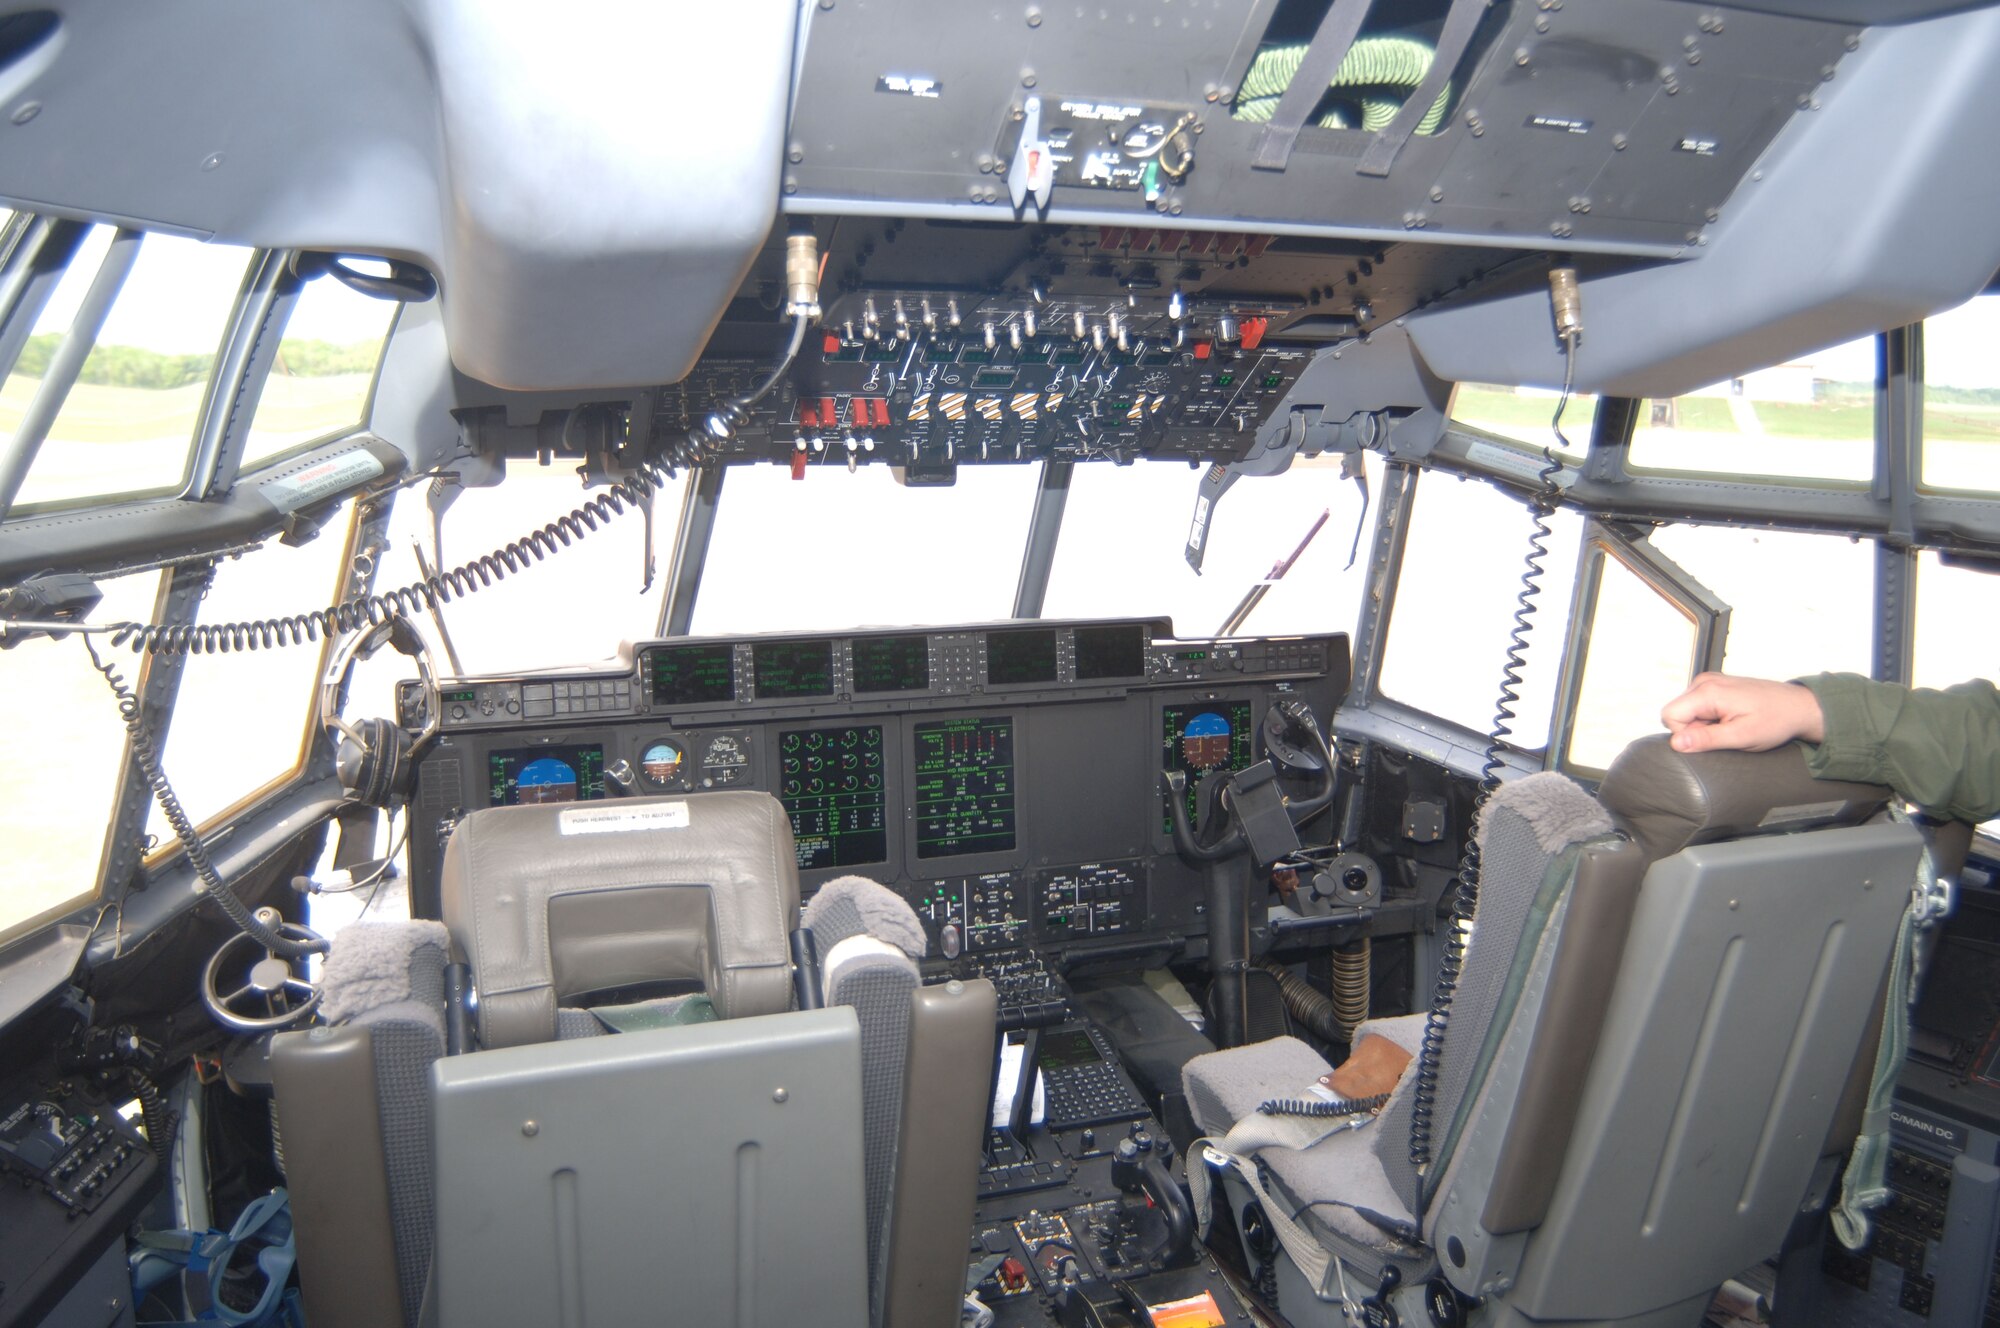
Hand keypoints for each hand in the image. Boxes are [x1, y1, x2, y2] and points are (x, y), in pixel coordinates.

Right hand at [1660, 673, 1825, 752]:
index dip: (1686, 735)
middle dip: (1695, 729)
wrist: (1798, 706)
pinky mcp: (1715, 685)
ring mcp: (1709, 681)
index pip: (1669, 716)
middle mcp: (1704, 681)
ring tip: (1732, 724)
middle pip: (1677, 713)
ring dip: (1703, 724)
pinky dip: (1710, 717)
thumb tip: (1675, 743)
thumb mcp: (1741, 736)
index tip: (1713, 737)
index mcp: (1707, 691)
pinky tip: (1732, 718)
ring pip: (1686, 710)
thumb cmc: (1775, 721)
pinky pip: (1697, 705)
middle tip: (1726, 732)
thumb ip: (1706, 739)